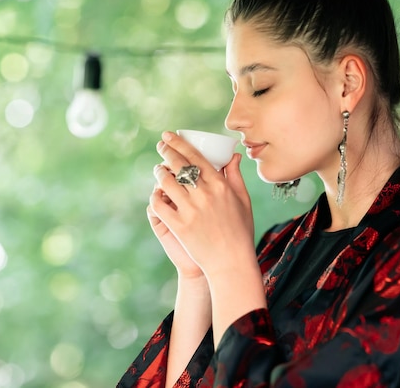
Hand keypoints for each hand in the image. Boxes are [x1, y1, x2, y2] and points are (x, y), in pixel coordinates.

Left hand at [150, 131, 255, 277]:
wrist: (232, 263)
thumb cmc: (241, 232)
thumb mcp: (243, 201)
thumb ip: (236, 176)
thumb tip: (233, 155)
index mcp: (221, 186)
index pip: (196, 157)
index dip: (180, 143)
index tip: (169, 136)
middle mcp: (205, 195)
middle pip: (179, 165)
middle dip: (166, 151)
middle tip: (160, 145)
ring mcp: (191, 210)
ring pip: (167, 182)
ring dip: (160, 172)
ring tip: (158, 169)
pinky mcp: (179, 226)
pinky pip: (160, 205)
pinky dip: (156, 197)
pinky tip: (156, 193)